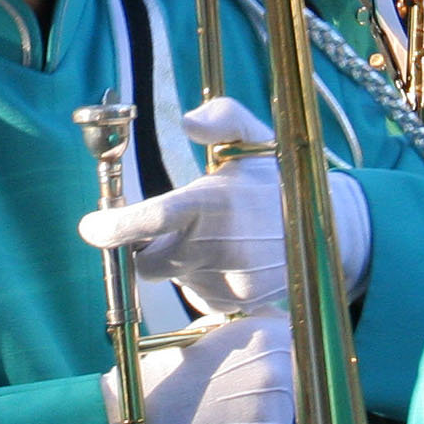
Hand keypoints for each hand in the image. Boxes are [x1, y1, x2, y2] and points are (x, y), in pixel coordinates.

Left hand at [78, 96, 369, 310]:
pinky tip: (229, 260)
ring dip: (179, 261)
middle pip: (146, 262)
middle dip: (146, 246)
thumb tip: (187, 121)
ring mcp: (227, 282)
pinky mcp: (236, 304)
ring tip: (217, 239)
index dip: (113, 226)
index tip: (91, 226)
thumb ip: (222, 118)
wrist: (332, 233)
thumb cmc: (278, 181)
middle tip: (172, 226)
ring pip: (172, 278)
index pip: (150, 220)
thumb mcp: (256, 137)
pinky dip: (201, 279)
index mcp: (213, 203)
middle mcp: (217, 248)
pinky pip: (196, 295)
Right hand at [102, 312, 294, 423]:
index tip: (258, 370)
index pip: (296, 344)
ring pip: (283, 418)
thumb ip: (247, 327)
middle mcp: (278, 371)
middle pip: (292, 384)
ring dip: (261, 421)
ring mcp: (277, 411)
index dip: (278, 357)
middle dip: (269, 392)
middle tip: (230, 399)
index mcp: (266, 338)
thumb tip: (275, 322)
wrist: (144, 418)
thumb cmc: (169, 375)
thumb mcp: (207, 334)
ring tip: (223, 419)